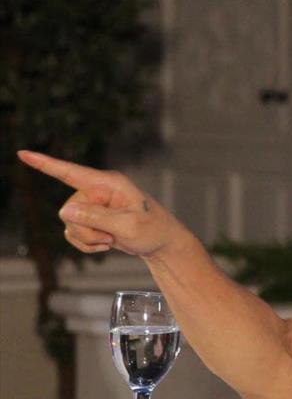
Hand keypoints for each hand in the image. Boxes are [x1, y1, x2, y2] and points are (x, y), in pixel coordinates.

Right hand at [17, 150, 185, 257]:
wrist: (160, 243)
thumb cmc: (152, 229)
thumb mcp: (129, 225)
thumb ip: (97, 218)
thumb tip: (66, 210)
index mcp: (109, 184)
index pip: (71, 172)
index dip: (46, 164)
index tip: (23, 153)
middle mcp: (97, 191)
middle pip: (68, 211)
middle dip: (86, 230)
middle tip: (111, 236)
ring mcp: (92, 205)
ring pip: (69, 225)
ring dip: (88, 239)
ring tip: (112, 238)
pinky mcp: (89, 219)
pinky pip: (73, 234)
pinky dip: (87, 244)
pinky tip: (106, 243)